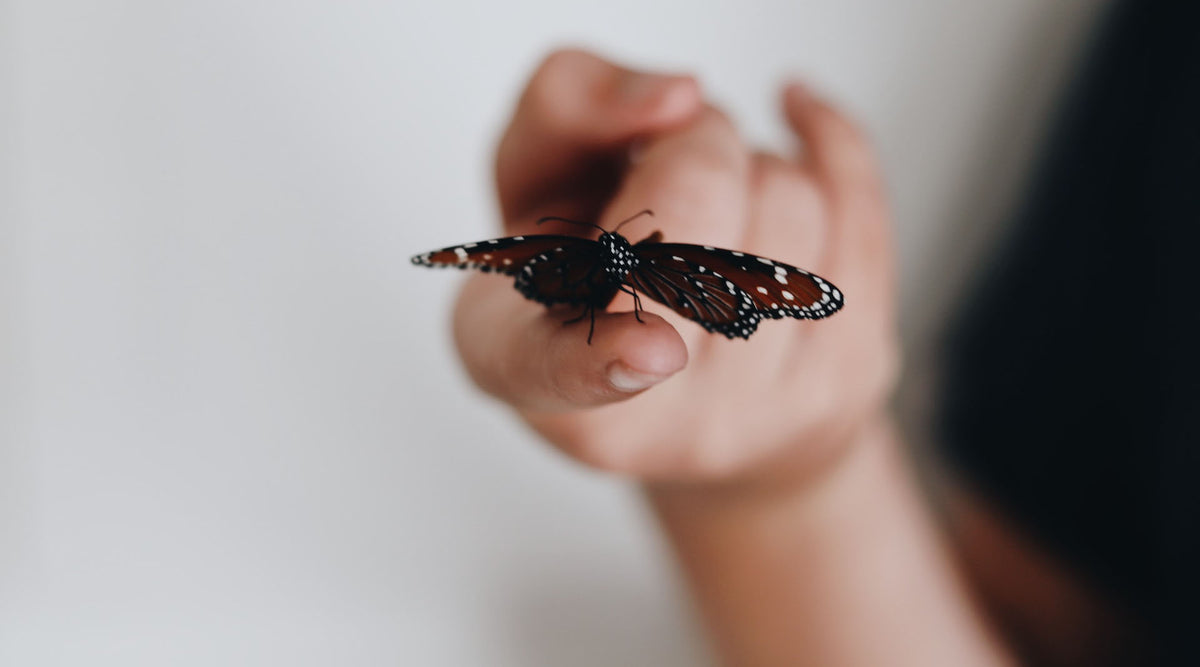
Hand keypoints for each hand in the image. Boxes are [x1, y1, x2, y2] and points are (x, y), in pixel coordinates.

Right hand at [454, 49, 897, 487]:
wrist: (687, 384)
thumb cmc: (592, 267)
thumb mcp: (530, 175)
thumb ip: (567, 107)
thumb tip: (681, 99)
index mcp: (528, 364)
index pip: (559, 368)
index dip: (604, 360)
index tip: (652, 350)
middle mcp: (645, 417)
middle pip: (698, 201)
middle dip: (692, 142)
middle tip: (666, 162)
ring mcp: (756, 412)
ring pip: (787, 196)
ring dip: (752, 165)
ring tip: (715, 206)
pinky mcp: (848, 378)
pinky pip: (861, 205)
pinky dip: (829, 138)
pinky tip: (798, 119)